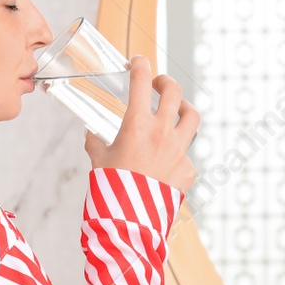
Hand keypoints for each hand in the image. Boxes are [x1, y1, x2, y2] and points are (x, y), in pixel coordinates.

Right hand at [84, 55, 199, 192]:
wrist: (130, 222)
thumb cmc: (112, 192)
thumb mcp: (98, 161)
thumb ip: (96, 143)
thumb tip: (93, 135)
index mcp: (137, 125)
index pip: (141, 82)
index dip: (141, 65)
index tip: (139, 62)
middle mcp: (162, 133)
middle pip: (174, 92)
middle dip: (166, 82)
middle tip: (159, 84)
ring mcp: (179, 151)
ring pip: (192, 117)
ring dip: (184, 108)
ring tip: (178, 110)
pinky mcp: (188, 169)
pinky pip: (188, 153)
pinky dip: (179, 153)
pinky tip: (169, 160)